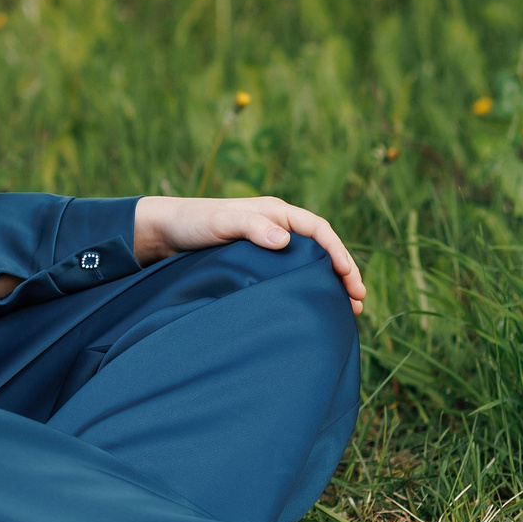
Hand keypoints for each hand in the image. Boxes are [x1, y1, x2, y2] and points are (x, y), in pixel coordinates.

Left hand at [131, 195, 366, 315]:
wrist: (164, 232)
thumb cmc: (192, 222)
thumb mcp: (221, 222)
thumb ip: (251, 227)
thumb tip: (284, 240)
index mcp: (274, 212)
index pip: (318, 230)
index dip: (337, 252)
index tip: (349, 277)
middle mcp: (276, 226)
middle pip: (321, 249)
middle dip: (343, 272)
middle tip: (358, 301)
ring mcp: (268, 244)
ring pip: (309, 264)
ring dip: (329, 283)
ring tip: (348, 309)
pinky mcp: (258, 262)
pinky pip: (292, 273)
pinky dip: (308, 287)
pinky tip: (313, 304)